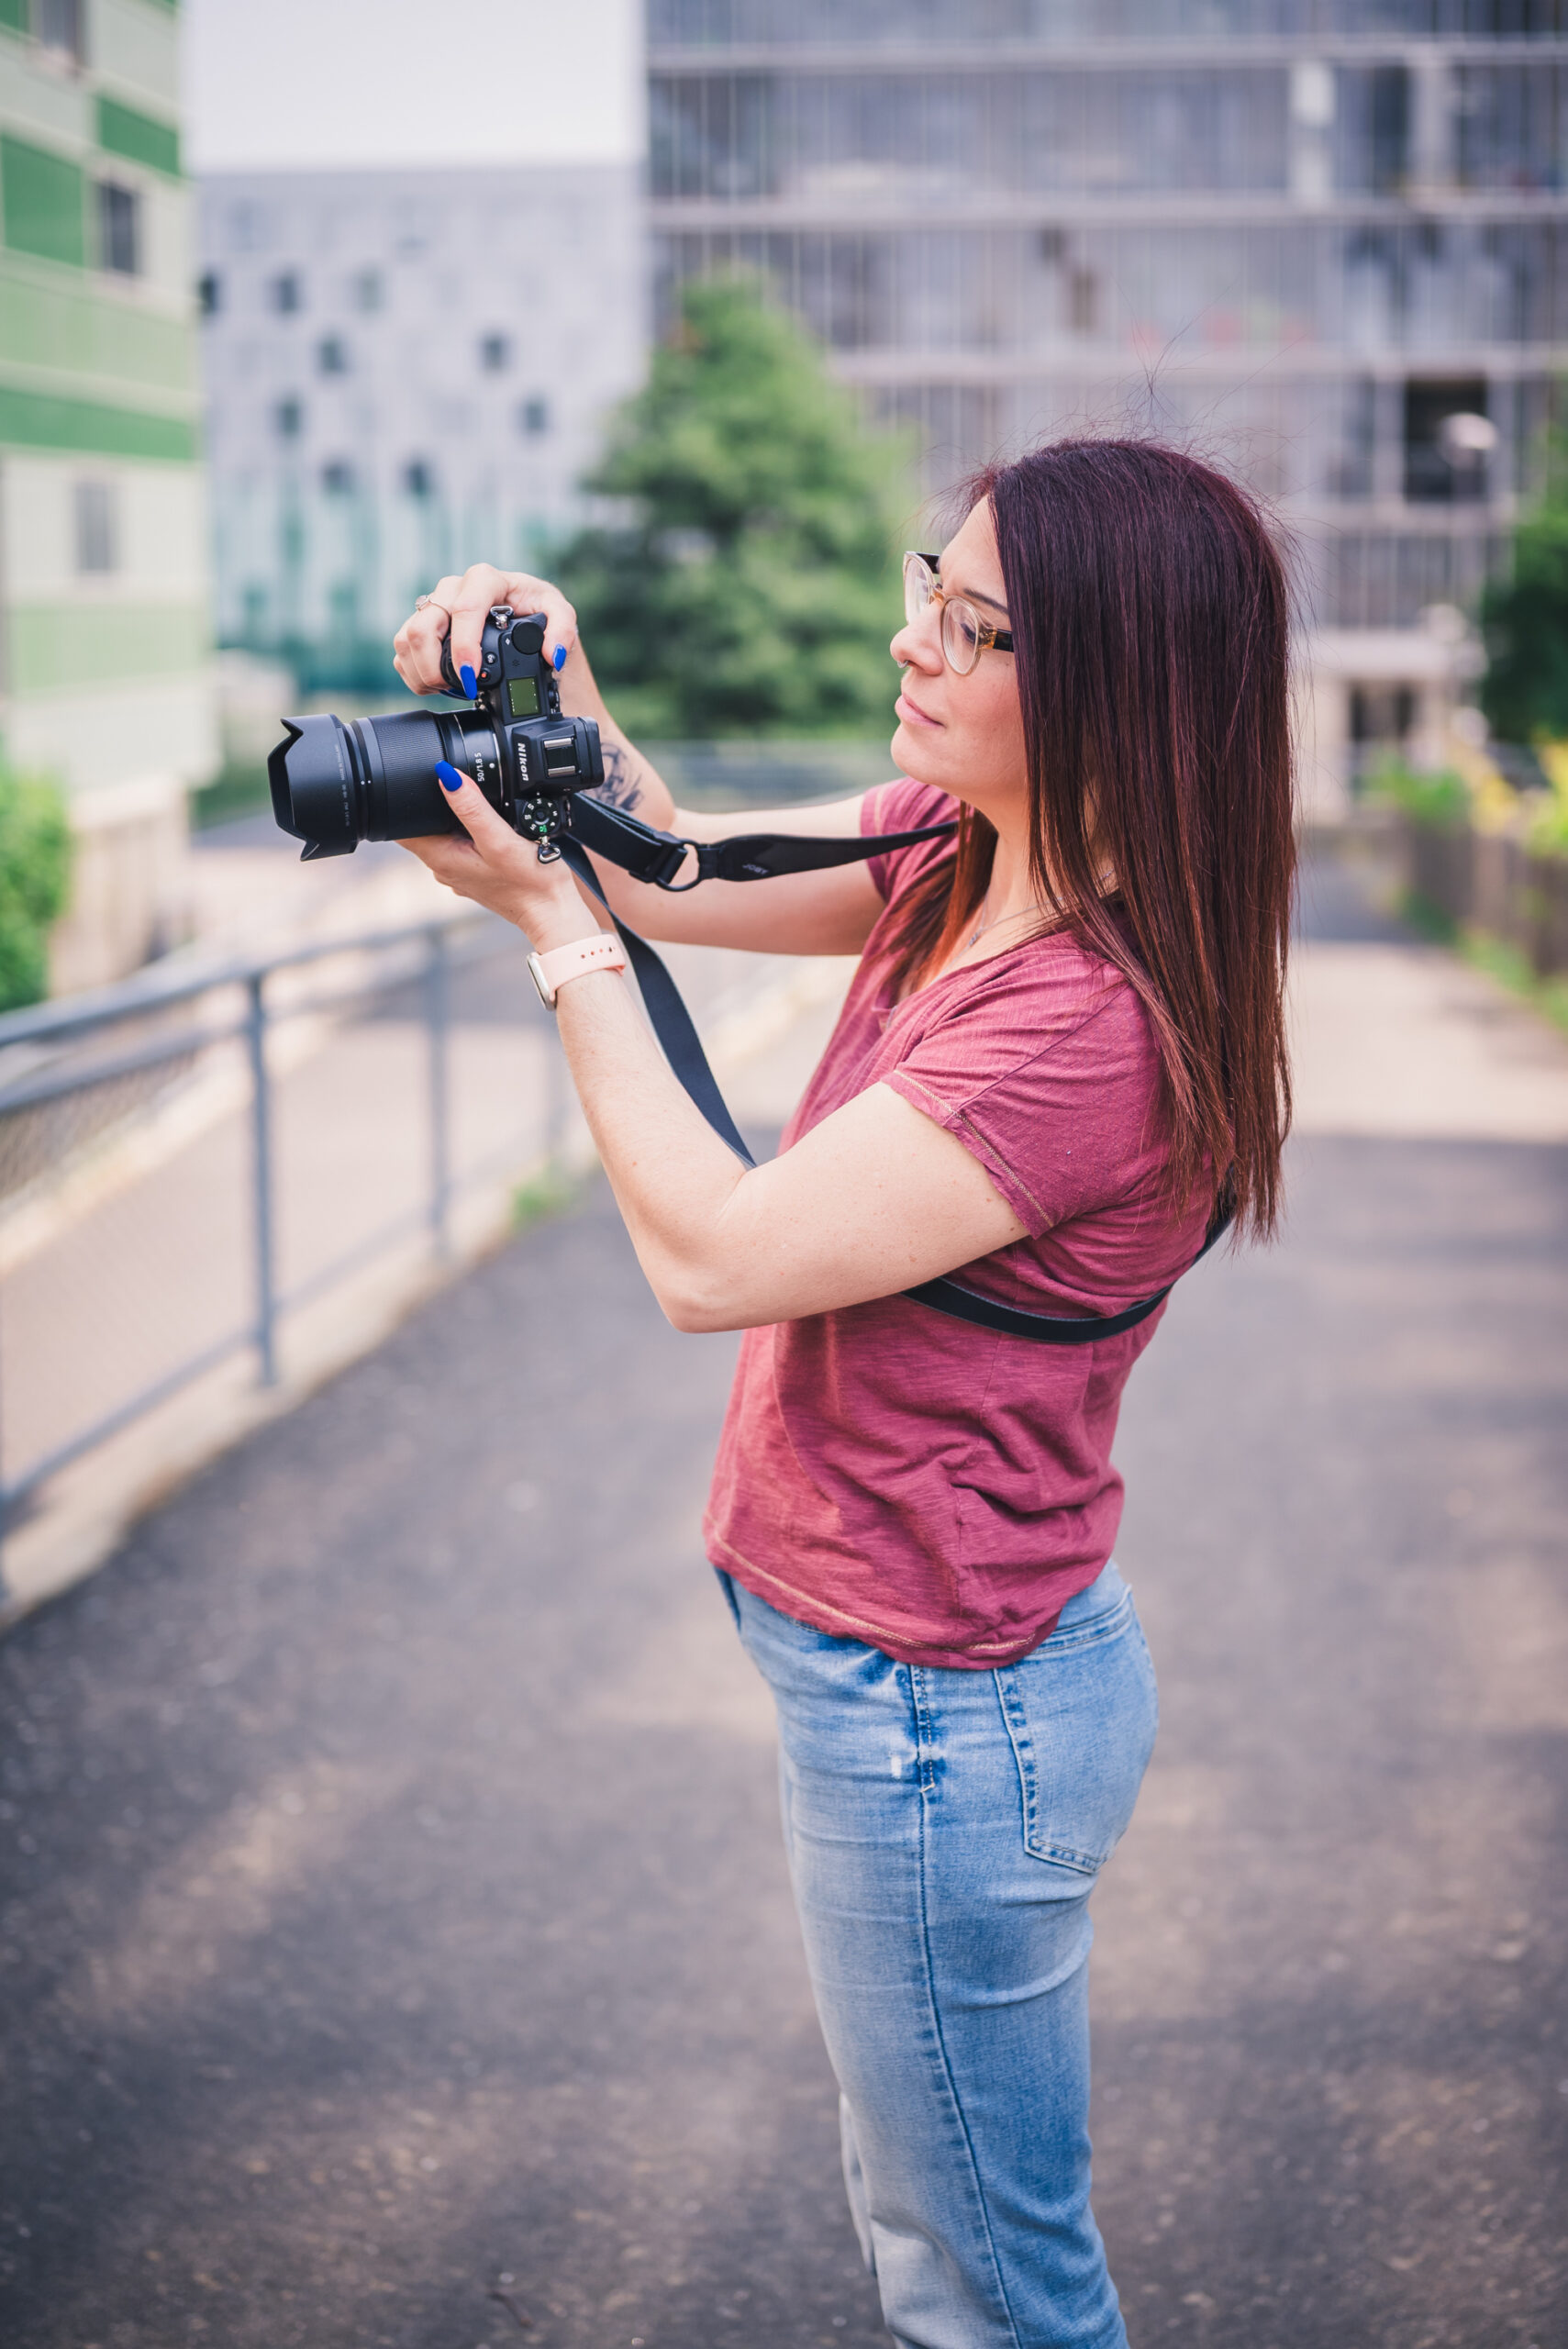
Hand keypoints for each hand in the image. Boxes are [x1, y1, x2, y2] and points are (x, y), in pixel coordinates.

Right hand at [394, 564, 578, 699]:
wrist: (519, 619)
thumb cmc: (536, 612)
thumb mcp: (559, 614)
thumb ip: (562, 630)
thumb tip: (553, 654)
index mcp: (485, 580)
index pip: (465, 607)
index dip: (464, 645)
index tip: (471, 676)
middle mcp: (453, 589)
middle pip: (425, 625)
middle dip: (436, 666)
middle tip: (459, 688)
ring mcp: (434, 607)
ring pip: (407, 638)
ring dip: (423, 672)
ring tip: (448, 688)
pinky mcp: (421, 625)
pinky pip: (402, 651)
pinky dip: (414, 674)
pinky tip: (437, 684)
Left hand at [402, 765, 594, 952]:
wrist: (552, 912)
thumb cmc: (530, 883)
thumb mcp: (500, 839)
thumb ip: (472, 807)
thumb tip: (447, 776)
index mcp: (440, 857)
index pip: (401, 827)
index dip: (405, 802)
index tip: (422, 783)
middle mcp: (444, 867)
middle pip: (422, 827)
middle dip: (433, 806)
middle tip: (458, 789)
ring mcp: (459, 872)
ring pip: (444, 835)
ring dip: (455, 819)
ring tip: (479, 808)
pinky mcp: (476, 873)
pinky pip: (463, 845)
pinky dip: (471, 832)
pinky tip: (491, 828)